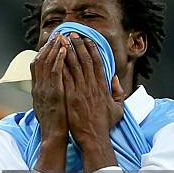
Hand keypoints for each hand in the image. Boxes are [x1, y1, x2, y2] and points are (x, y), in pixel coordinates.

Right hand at [30, 35, 68, 172]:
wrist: (53, 135)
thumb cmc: (54, 123)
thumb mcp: (45, 106)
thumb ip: (47, 94)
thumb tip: (49, 85)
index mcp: (37, 89)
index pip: (36, 65)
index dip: (42, 51)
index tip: (49, 41)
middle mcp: (39, 87)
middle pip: (40, 60)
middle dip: (48, 45)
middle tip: (56, 33)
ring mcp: (45, 89)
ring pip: (47, 63)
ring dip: (54, 48)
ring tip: (61, 36)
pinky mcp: (54, 93)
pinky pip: (56, 72)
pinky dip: (59, 60)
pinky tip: (64, 50)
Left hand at [62, 33, 123, 171]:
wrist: (94, 138)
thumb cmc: (104, 125)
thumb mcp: (118, 108)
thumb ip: (117, 92)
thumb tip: (114, 79)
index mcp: (103, 87)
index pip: (98, 63)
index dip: (92, 49)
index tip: (87, 39)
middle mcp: (92, 86)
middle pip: (85, 60)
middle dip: (78, 45)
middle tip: (72, 34)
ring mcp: (81, 91)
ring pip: (74, 66)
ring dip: (68, 52)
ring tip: (62, 40)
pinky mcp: (70, 97)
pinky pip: (65, 78)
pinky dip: (61, 66)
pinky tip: (55, 57)